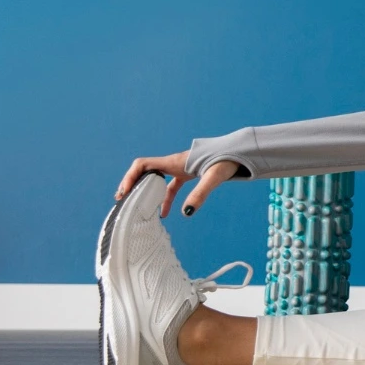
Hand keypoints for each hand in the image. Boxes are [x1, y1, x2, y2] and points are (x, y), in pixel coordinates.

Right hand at [115, 153, 239, 218]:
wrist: (242, 151)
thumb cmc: (228, 159)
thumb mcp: (214, 177)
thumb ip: (200, 194)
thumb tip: (186, 212)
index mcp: (175, 161)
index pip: (143, 165)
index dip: (130, 177)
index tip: (124, 193)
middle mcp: (175, 163)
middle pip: (145, 172)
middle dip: (132, 185)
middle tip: (123, 202)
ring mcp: (181, 168)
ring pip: (157, 180)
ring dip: (146, 192)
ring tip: (137, 209)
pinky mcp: (189, 173)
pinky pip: (172, 186)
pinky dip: (165, 198)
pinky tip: (165, 213)